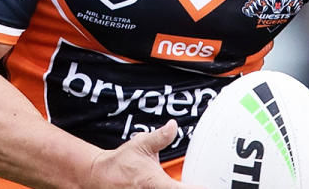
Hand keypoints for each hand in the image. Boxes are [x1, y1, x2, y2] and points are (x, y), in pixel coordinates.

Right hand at [83, 120, 200, 188]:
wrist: (98, 176)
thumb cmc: (121, 162)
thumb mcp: (140, 145)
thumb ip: (160, 137)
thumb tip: (173, 126)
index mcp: (155, 183)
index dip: (199, 188)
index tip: (210, 185)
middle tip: (208, 184)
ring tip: (183, 182)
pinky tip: (175, 185)